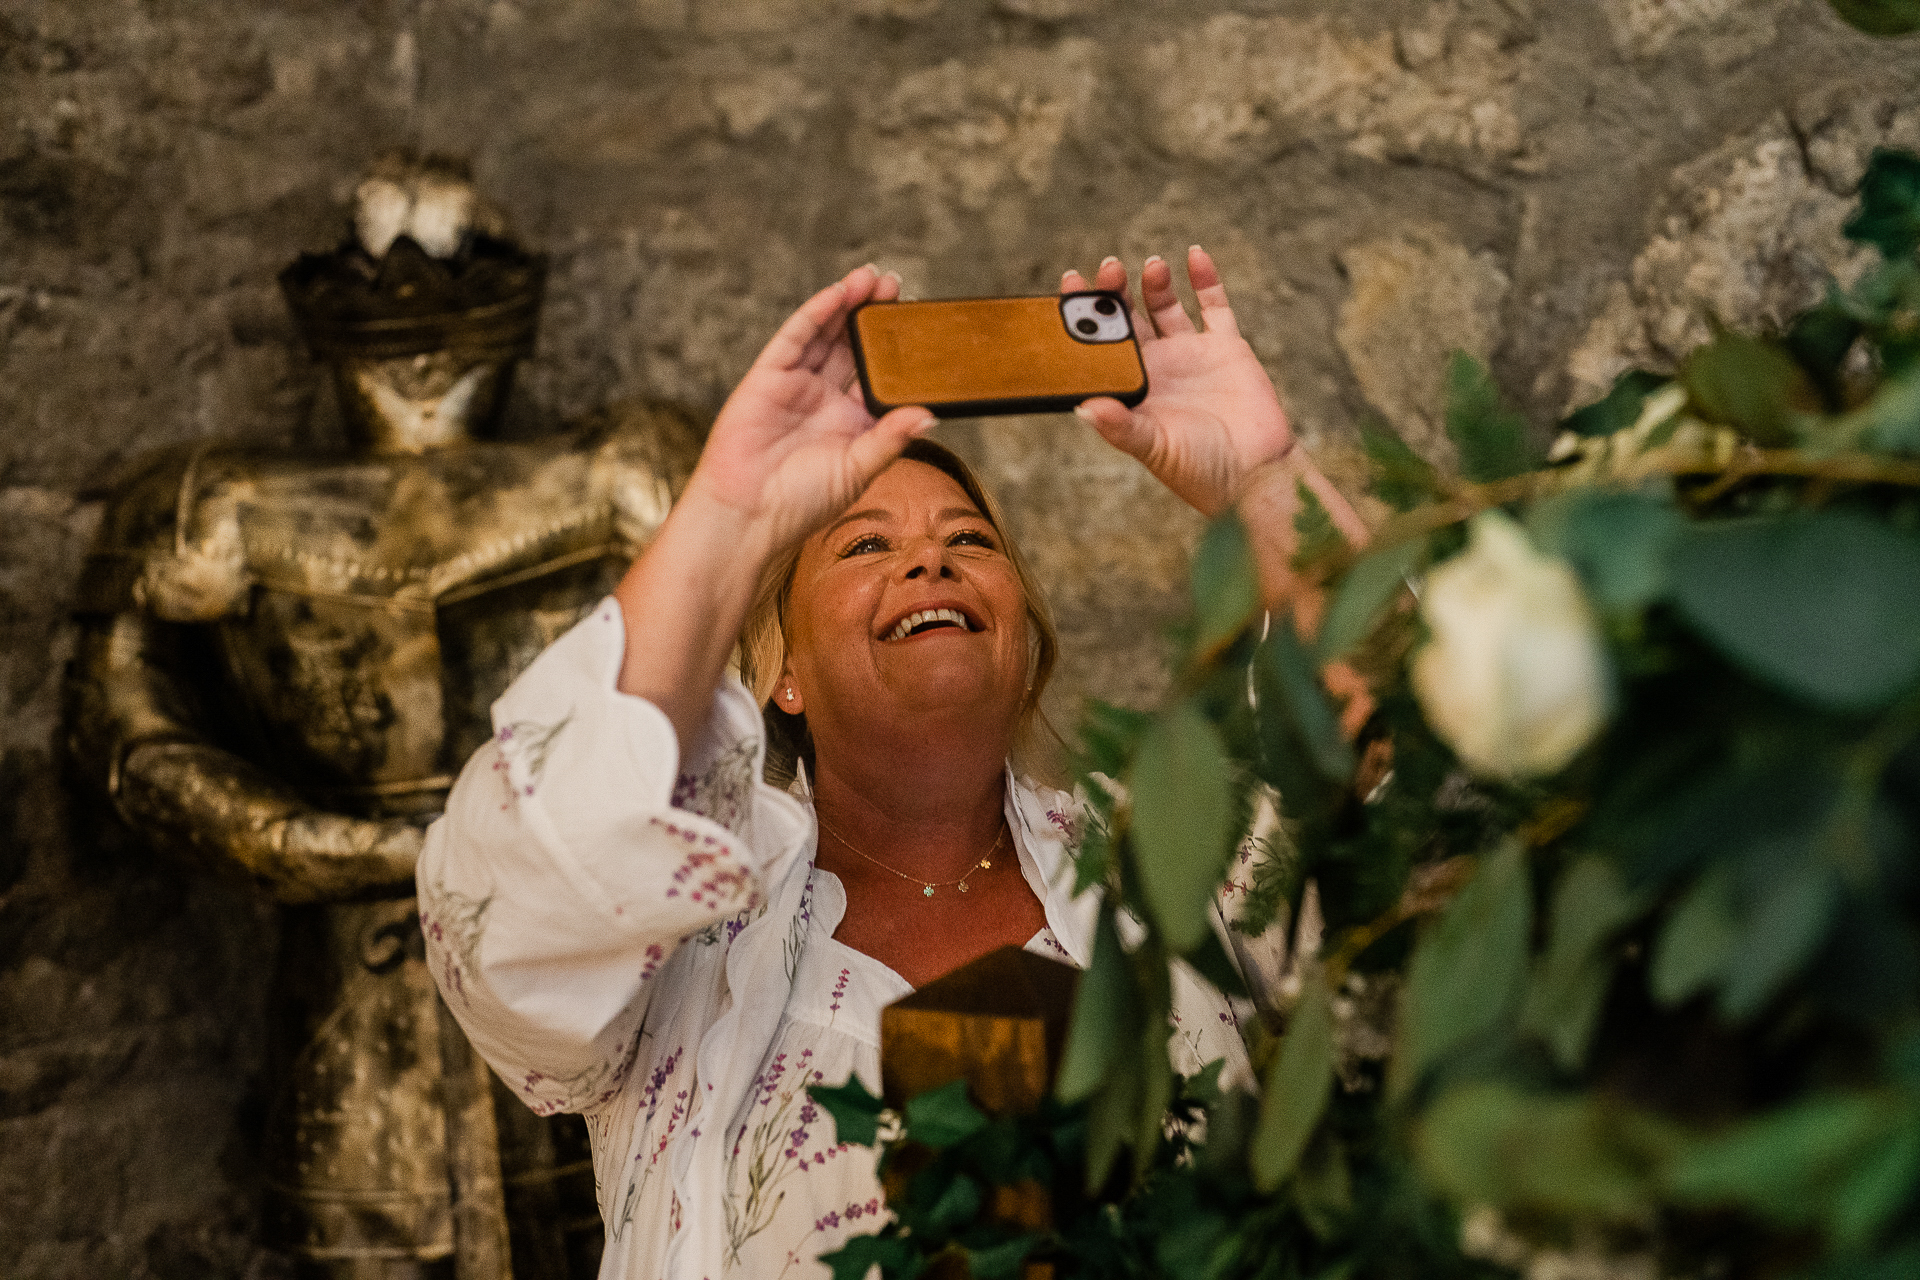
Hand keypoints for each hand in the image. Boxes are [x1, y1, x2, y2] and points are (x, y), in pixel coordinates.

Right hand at [688, 265, 934, 555]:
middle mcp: (825, 399)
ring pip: (827, 335)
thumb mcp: (859, 469)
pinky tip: (839, 294)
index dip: (897, 350)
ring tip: (875, 278)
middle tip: (898, 286)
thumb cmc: (803, 502)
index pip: (879, 375)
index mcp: (852, 422)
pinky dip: (818, 313)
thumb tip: (931, 414)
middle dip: (874, 316)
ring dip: (849, 304)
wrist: (750, 514)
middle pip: (854, 347)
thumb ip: (892, 438)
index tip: (921, 324)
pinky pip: (796, 337)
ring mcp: (797, 384)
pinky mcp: (769, 376)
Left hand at [1065, 246, 1292, 516]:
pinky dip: (1204, 278)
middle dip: (1115, 291)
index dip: (1084, 314)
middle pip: (1128, 318)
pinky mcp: (1227, 347)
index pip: (1098, 344)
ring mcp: (1191, 354)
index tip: (1070, 283)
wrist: (1255, 475)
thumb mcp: (1154, 448)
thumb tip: (1082, 408)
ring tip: (1151, 266)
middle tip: (1108, 268)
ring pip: (1165, 305)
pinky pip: (1214, 305)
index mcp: (1132, 387)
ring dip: (1154, 282)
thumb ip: (1119, 427)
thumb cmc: (1199, 471)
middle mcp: (1157, 367)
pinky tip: (1194, 254)